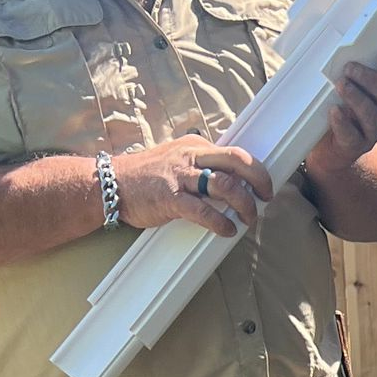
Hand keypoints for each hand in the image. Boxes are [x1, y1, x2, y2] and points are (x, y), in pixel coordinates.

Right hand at [109, 137, 273, 237]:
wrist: (110, 185)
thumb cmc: (146, 178)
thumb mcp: (177, 161)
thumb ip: (201, 167)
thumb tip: (231, 182)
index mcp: (195, 146)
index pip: (235, 153)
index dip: (256, 171)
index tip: (264, 187)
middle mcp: (190, 156)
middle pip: (237, 160)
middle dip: (259, 179)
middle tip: (266, 197)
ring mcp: (180, 176)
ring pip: (225, 185)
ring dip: (244, 204)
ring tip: (248, 219)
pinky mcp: (170, 197)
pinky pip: (203, 211)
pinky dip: (220, 222)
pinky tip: (227, 230)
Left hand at [306, 56, 376, 179]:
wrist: (329, 148)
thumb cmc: (336, 109)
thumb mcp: (344, 87)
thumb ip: (346, 72)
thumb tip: (332, 50)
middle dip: (369, 78)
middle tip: (349, 68)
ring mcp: (371, 131)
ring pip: (372, 114)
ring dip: (357, 97)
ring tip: (341, 85)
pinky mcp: (355, 146)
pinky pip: (352, 136)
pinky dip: (343, 122)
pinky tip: (334, 111)